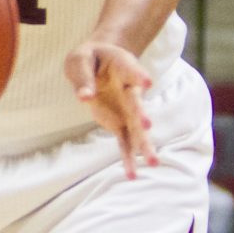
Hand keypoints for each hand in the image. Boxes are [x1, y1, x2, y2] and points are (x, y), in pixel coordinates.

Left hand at [67, 38, 155, 176]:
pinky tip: (131, 174)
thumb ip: (83, 78)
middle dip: (141, 115)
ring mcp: (126, 108)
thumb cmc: (89, 58)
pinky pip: (125, 141)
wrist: (96, 62)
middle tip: (147, 125)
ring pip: (137, 128)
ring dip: (143, 145)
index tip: (146, 82)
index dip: (139, 76)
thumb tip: (85, 97)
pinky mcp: (119, 122)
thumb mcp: (80, 60)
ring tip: (153, 162)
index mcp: (123, 66)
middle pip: (137, 104)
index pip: (132, 71)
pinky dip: (127, 157)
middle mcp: (130, 89)